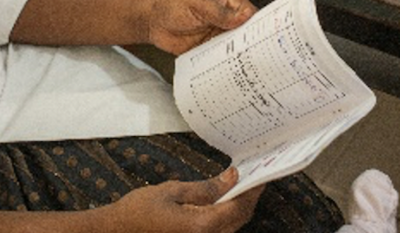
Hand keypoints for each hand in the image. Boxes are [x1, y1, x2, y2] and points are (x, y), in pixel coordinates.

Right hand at [96, 168, 263, 232]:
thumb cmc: (137, 213)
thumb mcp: (172, 192)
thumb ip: (206, 188)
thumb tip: (231, 178)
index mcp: (201, 227)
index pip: (239, 206)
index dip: (253, 189)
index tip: (262, 172)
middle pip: (239, 218)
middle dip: (248, 197)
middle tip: (252, 175)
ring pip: (231, 227)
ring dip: (237, 207)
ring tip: (237, 185)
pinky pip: (218, 232)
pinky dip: (225, 217)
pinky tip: (221, 202)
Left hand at [147, 0, 256, 54]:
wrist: (153, 23)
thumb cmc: (173, 6)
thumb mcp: (198, 6)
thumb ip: (220, 13)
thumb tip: (243, 15)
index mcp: (230, 3)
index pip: (251, 13)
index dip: (257, 25)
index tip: (259, 36)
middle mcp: (230, 20)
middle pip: (248, 33)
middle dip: (251, 44)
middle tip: (252, 53)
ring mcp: (222, 35)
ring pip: (238, 47)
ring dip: (239, 56)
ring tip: (242, 64)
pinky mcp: (213, 50)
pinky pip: (224, 59)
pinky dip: (226, 65)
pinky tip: (228, 69)